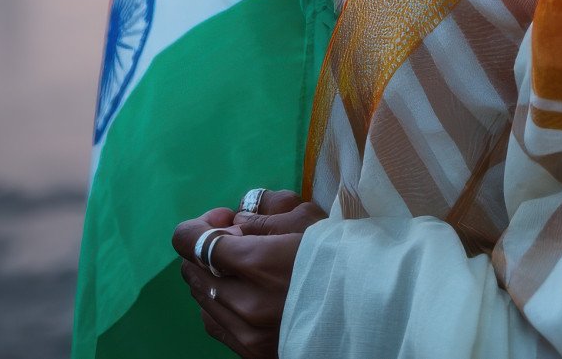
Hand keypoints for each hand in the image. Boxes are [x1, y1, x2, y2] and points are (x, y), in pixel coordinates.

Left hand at [172, 192, 326, 355]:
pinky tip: (241, 292)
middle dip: (205, 248)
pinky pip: (215, 325)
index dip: (198, 226)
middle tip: (234, 238)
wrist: (369, 309)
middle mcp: (245, 303)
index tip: (223, 218)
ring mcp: (246, 334)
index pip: (193, 242)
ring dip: (210, 276)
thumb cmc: (339, 256)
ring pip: (201, 299)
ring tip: (239, 268)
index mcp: (258, 264)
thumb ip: (262, 217)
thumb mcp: (306, 220)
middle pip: (192, 270)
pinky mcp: (251, 354)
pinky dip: (218, 304)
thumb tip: (233, 225)